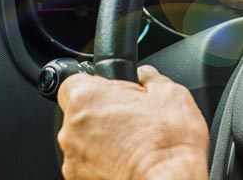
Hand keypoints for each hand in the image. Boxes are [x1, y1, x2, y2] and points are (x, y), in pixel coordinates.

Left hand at [57, 65, 208, 179]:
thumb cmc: (168, 145)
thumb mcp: (171, 95)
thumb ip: (151, 78)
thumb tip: (146, 76)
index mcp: (86, 99)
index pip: (73, 82)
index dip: (97, 86)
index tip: (115, 92)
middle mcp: (71, 131)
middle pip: (79, 114)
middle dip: (102, 114)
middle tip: (132, 120)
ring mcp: (73, 161)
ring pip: (83, 142)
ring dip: (102, 141)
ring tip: (133, 145)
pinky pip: (88, 166)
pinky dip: (103, 164)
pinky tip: (128, 163)